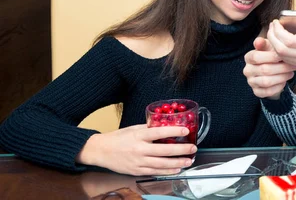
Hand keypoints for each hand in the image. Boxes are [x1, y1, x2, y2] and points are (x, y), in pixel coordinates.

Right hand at [76, 124, 196, 175]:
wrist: (101, 151)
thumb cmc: (118, 138)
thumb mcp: (133, 129)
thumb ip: (149, 129)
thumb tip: (166, 125)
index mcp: (139, 136)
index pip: (159, 132)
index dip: (174, 132)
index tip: (186, 131)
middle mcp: (139, 149)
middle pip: (164, 150)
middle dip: (181, 150)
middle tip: (193, 148)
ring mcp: (138, 162)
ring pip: (162, 164)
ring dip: (177, 163)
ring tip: (189, 160)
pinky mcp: (137, 171)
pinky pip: (155, 172)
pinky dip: (167, 171)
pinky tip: (176, 169)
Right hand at [243, 37, 295, 98]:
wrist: (274, 72)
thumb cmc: (272, 56)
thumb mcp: (269, 47)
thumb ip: (264, 43)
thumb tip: (259, 41)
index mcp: (248, 57)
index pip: (256, 57)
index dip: (271, 56)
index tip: (284, 55)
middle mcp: (247, 70)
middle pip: (264, 70)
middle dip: (281, 68)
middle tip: (293, 65)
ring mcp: (251, 82)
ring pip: (266, 82)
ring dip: (281, 77)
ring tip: (291, 73)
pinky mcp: (256, 92)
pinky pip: (267, 92)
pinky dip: (278, 87)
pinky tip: (284, 82)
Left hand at [267, 0, 295, 79]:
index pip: (289, 41)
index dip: (278, 31)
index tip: (276, 22)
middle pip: (280, 49)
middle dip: (272, 37)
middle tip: (272, 26)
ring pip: (282, 57)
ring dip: (274, 45)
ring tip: (273, 33)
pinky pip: (287, 61)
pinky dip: (280, 53)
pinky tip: (280, 44)